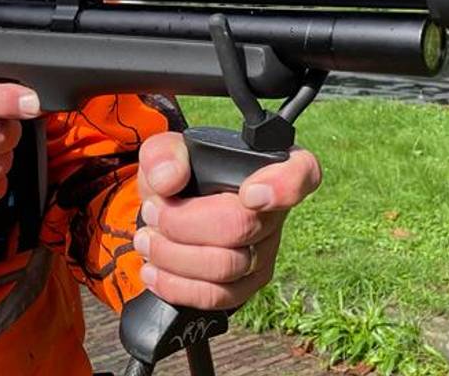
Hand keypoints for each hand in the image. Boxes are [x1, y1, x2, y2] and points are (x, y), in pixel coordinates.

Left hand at [132, 131, 320, 309]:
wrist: (167, 210)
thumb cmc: (178, 175)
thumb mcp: (166, 152)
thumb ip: (164, 154)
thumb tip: (168, 181)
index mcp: (268, 166)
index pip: (301, 173)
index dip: (283, 186)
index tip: (249, 193)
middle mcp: (275, 212)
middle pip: (240, 226)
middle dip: (182, 223)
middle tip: (153, 211)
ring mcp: (264, 252)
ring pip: (225, 267)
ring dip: (172, 255)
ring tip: (147, 239)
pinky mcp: (246, 285)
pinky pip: (217, 297)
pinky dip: (177, 285)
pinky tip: (153, 270)